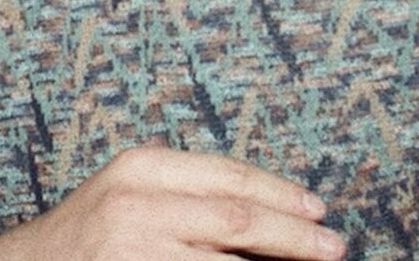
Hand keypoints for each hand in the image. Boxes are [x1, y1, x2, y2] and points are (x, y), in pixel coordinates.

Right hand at [0, 146, 344, 260]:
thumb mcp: (129, 192)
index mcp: (142, 168)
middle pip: (239, 218)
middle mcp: (138, 204)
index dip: (283, 195)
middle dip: (294, 236)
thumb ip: (187, 192)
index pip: (231, 177)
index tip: (318, 212)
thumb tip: (270, 213)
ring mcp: (134, 249)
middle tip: (333, 248)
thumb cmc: (86, 236)